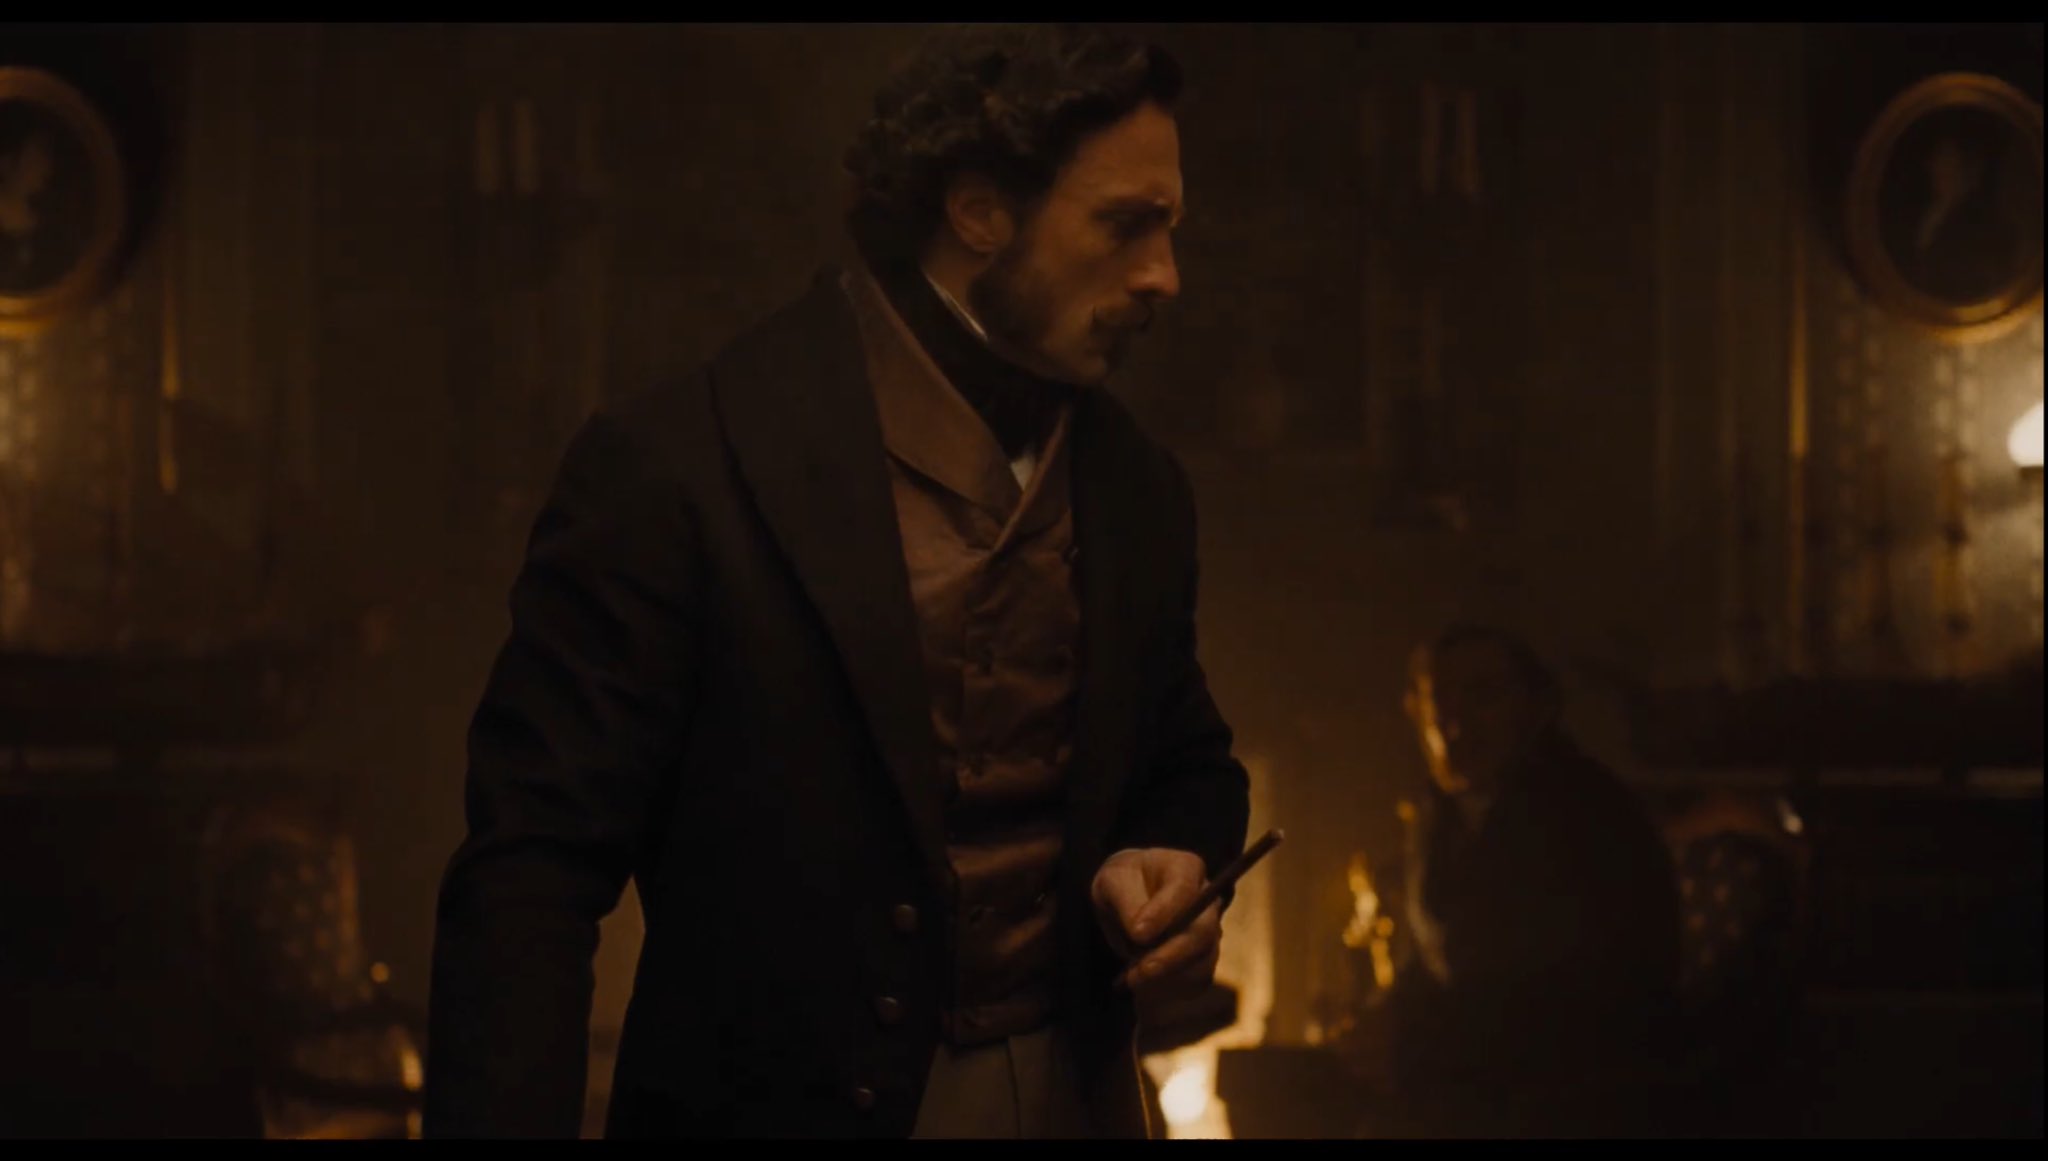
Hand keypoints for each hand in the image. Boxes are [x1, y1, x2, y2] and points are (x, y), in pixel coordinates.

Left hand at [1089, 848, 1221, 1016]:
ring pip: (1202, 960)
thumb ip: (1126, 901)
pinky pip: (1196, 980)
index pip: (1183, 890)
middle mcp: (1207, 900)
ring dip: (1169, 976)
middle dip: (1170, 956)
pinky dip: (1172, 988)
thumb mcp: (1114, 881)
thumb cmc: (1123, 883)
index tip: (1138, 933)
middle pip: (1202, 931)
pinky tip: (1146, 985)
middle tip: (1138, 972)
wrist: (1128, 899)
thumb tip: (1141, 934)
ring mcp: (1210, 931)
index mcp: (1186, 868)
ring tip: (1133, 979)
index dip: (1164, 913)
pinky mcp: (1204, 958)